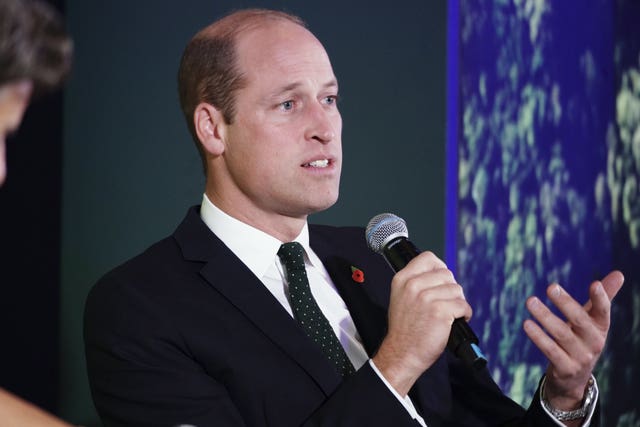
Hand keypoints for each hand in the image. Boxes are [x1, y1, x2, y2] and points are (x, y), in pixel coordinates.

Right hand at [373, 251, 471, 395]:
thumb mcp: (401, 298)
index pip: (428, 258)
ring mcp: (426, 298)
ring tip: (448, 315)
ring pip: (457, 290)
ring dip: (458, 303)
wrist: (402, 354)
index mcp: (402, 279)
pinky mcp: (440, 311)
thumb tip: (439, 273)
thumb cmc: (405, 330)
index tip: (441, 280)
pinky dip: (465, 314)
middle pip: (447, 274)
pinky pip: (463, 306)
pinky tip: (454, 322)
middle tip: (445, 304)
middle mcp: (413, 285)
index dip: (439, 268)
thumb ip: (416, 283)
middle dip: (451, 289)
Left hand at [523, 270, 623, 413]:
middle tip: (550, 286)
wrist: (574, 378)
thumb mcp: (592, 320)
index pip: (603, 312)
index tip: (594, 284)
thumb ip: (603, 297)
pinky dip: (538, 337)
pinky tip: (527, 323)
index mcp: (601, 328)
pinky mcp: (565, 368)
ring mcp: (580, 357)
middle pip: (580, 320)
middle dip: (566, 303)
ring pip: (561, 334)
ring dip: (544, 316)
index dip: (601, 299)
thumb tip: (619, 273)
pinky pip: (550, 350)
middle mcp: (594, 342)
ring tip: (530, 300)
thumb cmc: (582, 339)